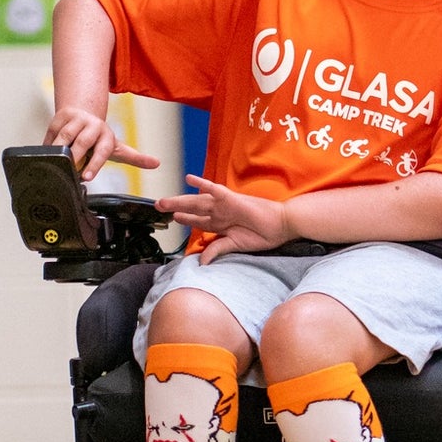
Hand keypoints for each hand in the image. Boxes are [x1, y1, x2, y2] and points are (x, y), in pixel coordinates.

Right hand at [44, 107, 159, 180]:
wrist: (84, 114)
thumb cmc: (100, 138)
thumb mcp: (118, 148)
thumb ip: (135, 158)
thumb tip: (157, 163)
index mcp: (108, 136)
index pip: (103, 151)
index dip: (95, 164)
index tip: (86, 177)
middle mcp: (93, 126)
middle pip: (82, 143)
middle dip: (75, 158)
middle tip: (68, 172)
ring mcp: (76, 120)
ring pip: (64, 136)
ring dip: (58, 151)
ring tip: (55, 164)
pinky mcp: (61, 116)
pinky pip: (51, 132)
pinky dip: (47, 145)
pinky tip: (46, 155)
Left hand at [159, 175, 293, 262]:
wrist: (283, 225)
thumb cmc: (265, 234)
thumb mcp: (236, 245)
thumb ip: (218, 249)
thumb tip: (202, 261)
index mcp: (222, 224)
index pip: (199, 221)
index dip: (185, 219)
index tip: (171, 218)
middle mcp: (220, 213)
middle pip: (193, 209)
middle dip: (176, 207)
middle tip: (159, 206)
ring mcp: (225, 205)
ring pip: (197, 201)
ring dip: (180, 200)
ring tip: (163, 201)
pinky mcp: (232, 200)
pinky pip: (214, 190)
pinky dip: (202, 185)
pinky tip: (190, 179)